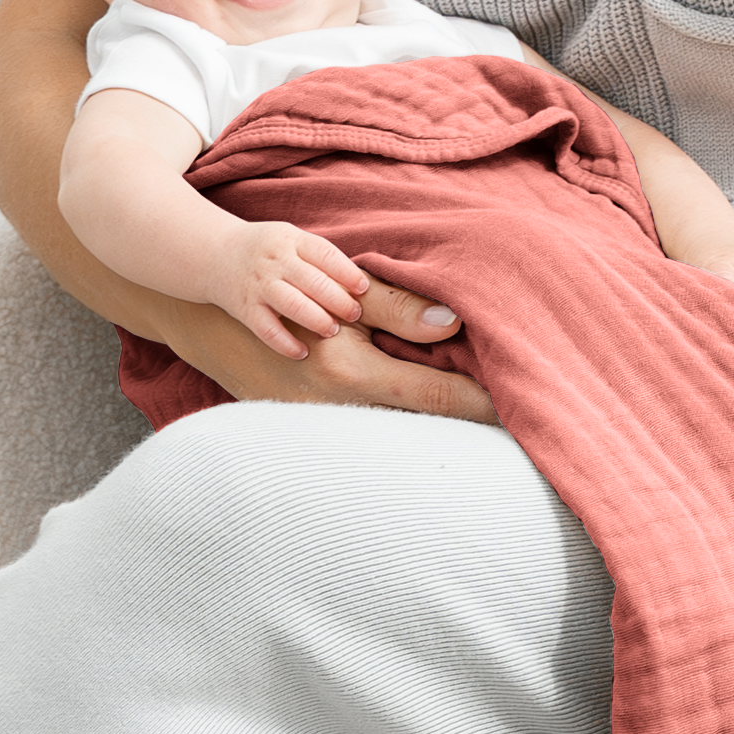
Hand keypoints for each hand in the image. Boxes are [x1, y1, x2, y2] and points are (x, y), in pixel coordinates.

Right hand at [152, 280, 497, 424]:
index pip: (438, 396)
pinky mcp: (308, 436)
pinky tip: (427, 426)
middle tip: (518, 420)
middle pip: (423, 425)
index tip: (524, 408)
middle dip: (466, 423)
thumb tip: (457, 325)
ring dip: (435, 428)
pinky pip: (369, 435)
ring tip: (483, 424)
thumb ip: (396, 309)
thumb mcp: (339, 297)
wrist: (208, 323)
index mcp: (352, 375)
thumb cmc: (281, 299)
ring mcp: (320, 430)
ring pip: (397, 434)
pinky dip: (400, 429)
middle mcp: (339, 412)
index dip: (484, 403)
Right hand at [200, 220, 371, 358]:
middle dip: (338, 300)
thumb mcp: (292, 240)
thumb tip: (363, 284)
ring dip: (316, 319)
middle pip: (312, 281)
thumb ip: (320, 259)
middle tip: (355, 314)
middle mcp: (274, 261)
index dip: (347, 272)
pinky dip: (285, 343)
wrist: (214, 254)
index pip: (324, 254)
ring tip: (331, 330)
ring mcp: (258, 285)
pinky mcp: (245, 309)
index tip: (363, 288)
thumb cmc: (268, 251)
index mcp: (291, 240)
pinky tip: (302, 352)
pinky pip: (266, 329)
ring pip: (291, 304)